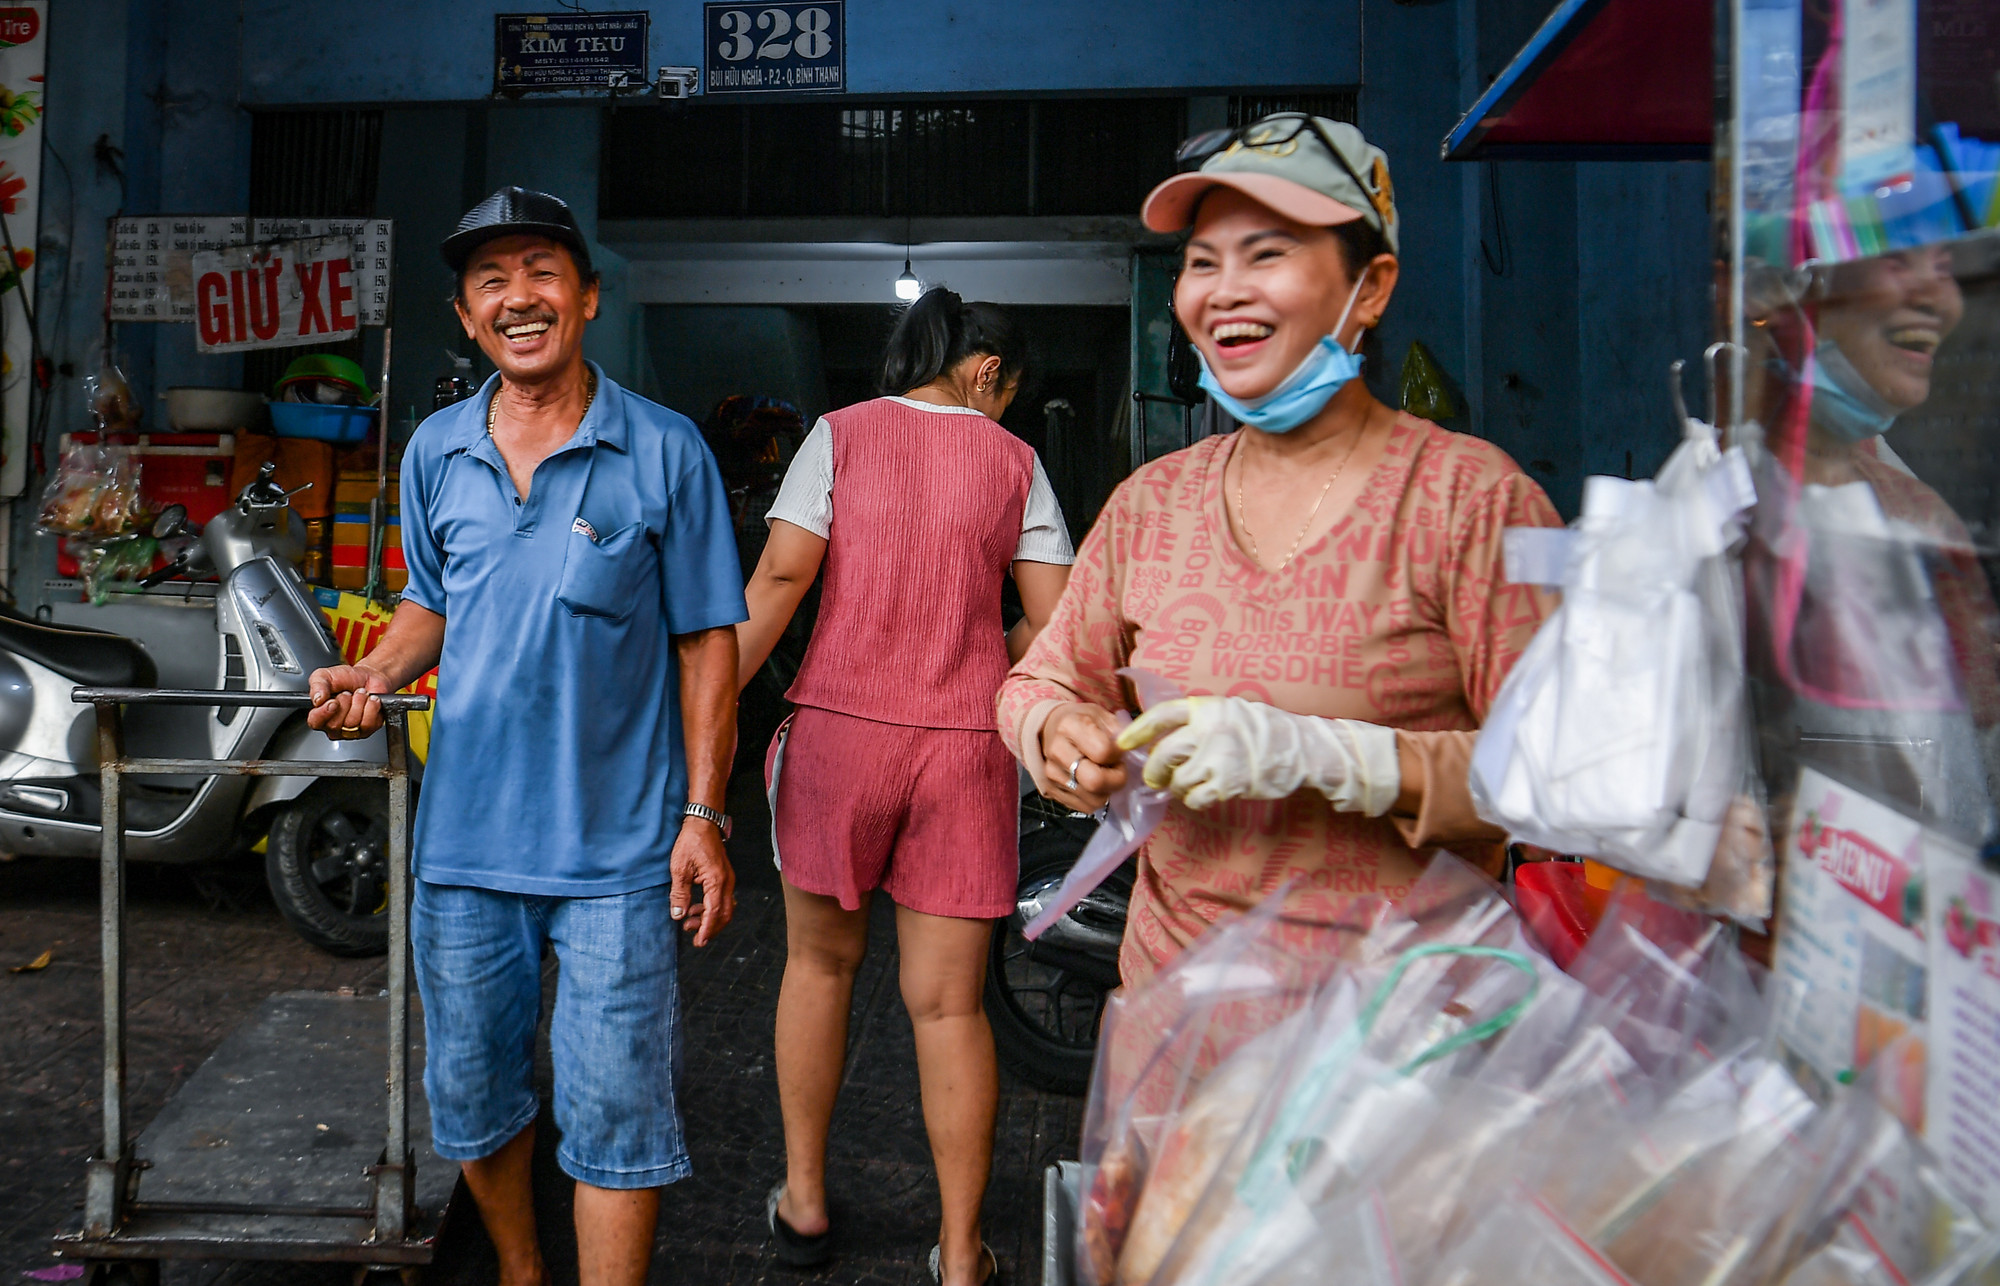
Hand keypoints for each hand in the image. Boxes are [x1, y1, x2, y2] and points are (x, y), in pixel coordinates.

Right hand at [307, 665, 392, 739]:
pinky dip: (371, 706)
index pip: (315, 723)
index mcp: (319, 715)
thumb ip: (317, 685)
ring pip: (353, 723)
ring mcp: (351, 730)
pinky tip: (370, 699)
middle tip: (347, 693)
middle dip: (345, 702)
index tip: (333, 701)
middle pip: (335, 724)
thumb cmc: (345, 679)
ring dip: (359, 702)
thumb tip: (317, 699)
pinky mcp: (369, 729)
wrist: (368, 676)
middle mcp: (334, 726)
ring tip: (359, 694)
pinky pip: (369, 723)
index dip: (324, 713)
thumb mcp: (325, 675)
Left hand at [670, 818, 735, 946]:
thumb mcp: (680, 869)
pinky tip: (697, 907)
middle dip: (710, 928)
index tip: (700, 942)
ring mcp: (728, 879)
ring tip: (690, 921)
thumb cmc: (691, 842)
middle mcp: (727, 882)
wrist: (703, 823)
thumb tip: (679, 915)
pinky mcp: (724, 877)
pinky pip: (723, 899)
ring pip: (725, 908)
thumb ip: (680, 894)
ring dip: (710, 919)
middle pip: (725, 914)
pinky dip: (712, 908)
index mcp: (717, 881)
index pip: (714, 912)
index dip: (707, 930)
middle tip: (695, 937)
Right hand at [1039, 703, 1126, 811]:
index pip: (1103, 752)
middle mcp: (1057, 751)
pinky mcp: (1051, 791)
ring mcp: (1051, 774)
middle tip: (1118, 770)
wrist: (1051, 730)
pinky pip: (1085, 807)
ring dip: (1107, 791)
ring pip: (1093, 799)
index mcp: (1070, 726)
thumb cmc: (1082, 722)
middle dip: (1116, 780)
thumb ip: (1120, 731)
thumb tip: (1132, 750)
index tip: (1119, 751)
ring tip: (1104, 775)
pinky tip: (1093, 783)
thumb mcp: (1102, 715)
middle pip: (1094, 781)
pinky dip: (1096, 798)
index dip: (1118, 754)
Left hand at [1117, 697, 1400, 813]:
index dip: (1138, 730)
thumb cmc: (1265, 730)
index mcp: (1207, 708)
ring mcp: (1218, 757)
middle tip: (1156, 779)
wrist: (1303, 748)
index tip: (1123, 743)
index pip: (1161, 716)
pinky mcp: (1228, 782)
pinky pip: (1195, 798)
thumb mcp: (1231, 711)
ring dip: (1179, 788)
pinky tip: (1207, 794)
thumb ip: (1199, 721)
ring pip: (1178, 780)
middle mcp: (1208, 730)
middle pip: (1163, 754)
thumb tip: (1163, 739)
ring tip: (1193, 784)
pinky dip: (1196, 800)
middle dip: (1154, 771)